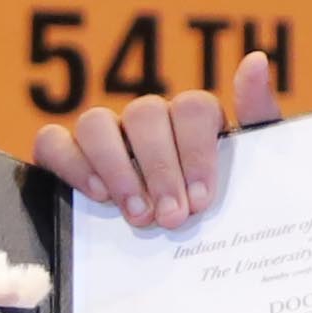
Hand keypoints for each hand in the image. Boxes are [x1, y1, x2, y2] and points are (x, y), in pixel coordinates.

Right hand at [31, 49, 284, 229]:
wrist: (196, 252)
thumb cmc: (226, 203)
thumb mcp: (256, 167)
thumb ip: (259, 115)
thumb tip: (256, 60)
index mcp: (192, 119)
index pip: (191, 107)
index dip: (196, 151)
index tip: (201, 198)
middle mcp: (147, 121)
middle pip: (145, 114)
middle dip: (160, 168)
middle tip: (171, 216)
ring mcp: (106, 136)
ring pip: (95, 122)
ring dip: (116, 167)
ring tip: (137, 213)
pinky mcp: (68, 157)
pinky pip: (52, 142)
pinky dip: (71, 163)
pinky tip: (96, 194)